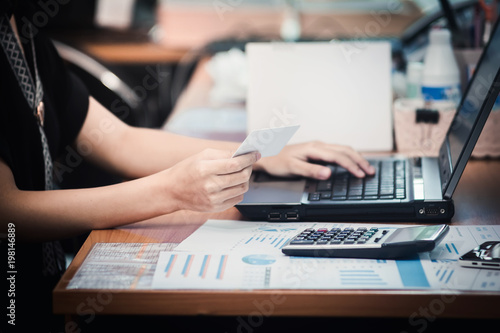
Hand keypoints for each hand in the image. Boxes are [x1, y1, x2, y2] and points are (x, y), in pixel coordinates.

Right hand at [161, 149, 260, 211]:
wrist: (171, 191)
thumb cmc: (186, 170)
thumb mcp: (202, 156)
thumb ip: (223, 154)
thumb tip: (242, 153)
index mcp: (205, 169)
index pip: (235, 164)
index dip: (248, 158)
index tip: (256, 154)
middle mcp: (210, 185)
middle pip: (242, 177)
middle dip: (249, 168)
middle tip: (248, 163)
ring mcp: (213, 199)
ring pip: (242, 188)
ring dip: (245, 179)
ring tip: (239, 173)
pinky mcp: (215, 208)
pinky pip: (237, 198)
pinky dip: (239, 190)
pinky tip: (232, 184)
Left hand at [254, 141, 374, 179]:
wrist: (266, 154)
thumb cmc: (277, 162)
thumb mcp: (293, 168)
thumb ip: (311, 170)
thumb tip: (328, 173)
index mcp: (314, 148)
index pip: (339, 156)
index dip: (352, 165)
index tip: (362, 174)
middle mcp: (318, 145)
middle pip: (345, 150)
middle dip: (359, 160)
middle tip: (371, 171)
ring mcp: (318, 147)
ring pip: (342, 149)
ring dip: (356, 157)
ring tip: (366, 167)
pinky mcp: (316, 150)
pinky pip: (337, 151)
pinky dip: (348, 156)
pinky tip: (351, 162)